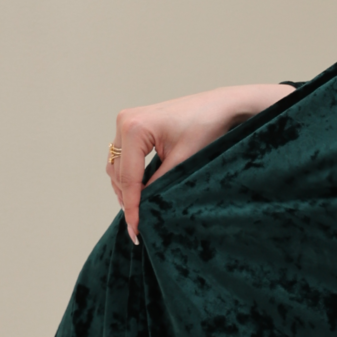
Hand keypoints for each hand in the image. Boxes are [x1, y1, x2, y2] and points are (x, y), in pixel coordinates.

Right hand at [107, 84, 290, 243]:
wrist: (220, 106)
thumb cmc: (206, 126)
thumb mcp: (183, 161)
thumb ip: (159, 185)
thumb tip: (143, 209)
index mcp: (135, 128)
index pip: (128, 178)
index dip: (132, 207)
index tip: (135, 230)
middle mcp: (125, 122)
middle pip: (118, 173)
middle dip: (128, 199)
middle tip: (138, 225)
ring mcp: (126, 122)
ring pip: (116, 166)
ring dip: (126, 188)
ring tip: (139, 210)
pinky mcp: (132, 125)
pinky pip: (123, 157)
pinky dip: (129, 175)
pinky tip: (141, 190)